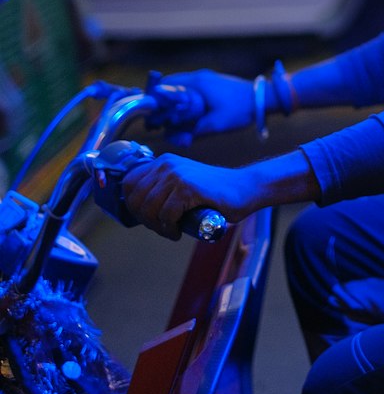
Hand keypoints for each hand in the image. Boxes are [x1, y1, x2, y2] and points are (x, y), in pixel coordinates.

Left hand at [121, 152, 260, 240]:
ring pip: (149, 208)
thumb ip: (162, 189)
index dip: (133, 205)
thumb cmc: (214, 193)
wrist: (244, 188)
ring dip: (157, 226)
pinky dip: (170, 228)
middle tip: (161, 227)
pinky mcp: (188, 187)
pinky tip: (179, 231)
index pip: (129, 183)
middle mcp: (167, 165)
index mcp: (163, 162)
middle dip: (144, 219)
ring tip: (171, 231)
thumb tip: (138, 209)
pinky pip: (166, 215)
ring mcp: (177, 175)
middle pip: (136, 198)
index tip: (146, 218)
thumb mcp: (182, 184)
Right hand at [146, 70, 255, 140]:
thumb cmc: (240, 110)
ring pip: (181, 92)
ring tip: (178, 127)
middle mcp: (199, 78)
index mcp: (197, 83)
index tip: (153, 116)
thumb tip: (176, 136)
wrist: (263, 99)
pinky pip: (193, 94)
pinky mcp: (213, 86)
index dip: (155, 100)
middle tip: (163, 124)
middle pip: (171, 89)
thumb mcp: (215, 125)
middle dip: (165, 107)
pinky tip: (191, 121)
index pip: (166, 85)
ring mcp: (206, 81)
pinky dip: (188, 105)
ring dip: (177, 107)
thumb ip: (193, 130)